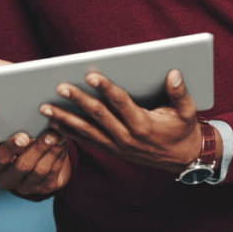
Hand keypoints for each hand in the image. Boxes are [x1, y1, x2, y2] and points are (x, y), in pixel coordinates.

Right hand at [0, 129, 71, 196]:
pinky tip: (64, 143)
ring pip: (40, 170)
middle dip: (37, 149)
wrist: (36, 158)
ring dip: (52, 151)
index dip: (11, 147)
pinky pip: (52, 173)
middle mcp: (8, 180)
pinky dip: (59, 157)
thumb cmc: (18, 144)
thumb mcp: (6, 138)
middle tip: (49, 134)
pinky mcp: (43, 189)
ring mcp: (26, 187)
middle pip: (22, 166)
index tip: (23, 136)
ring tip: (60, 136)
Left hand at [43, 69, 215, 173]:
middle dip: (78, 100)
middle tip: (60, 86)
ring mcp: (117, 146)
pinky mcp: (112, 150)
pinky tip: (52, 125)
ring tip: (44, 108)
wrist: (183, 159)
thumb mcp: (188, 112)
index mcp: (144, 125)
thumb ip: (180, 92)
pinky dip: (68, 134)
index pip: (121, 103)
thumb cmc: (183, 130)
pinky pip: (87, 141)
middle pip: (98, 116)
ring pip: (86, 131)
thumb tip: (173, 72)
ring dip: (64, 119)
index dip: (106, 88)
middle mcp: (127, 137)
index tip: (90, 75)